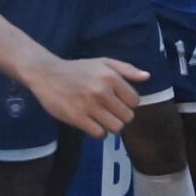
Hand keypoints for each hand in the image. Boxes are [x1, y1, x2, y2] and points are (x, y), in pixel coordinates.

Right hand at [26, 54, 148, 136]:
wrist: (47, 74)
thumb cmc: (78, 69)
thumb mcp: (103, 62)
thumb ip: (126, 69)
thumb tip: (147, 77)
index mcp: (111, 77)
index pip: (135, 101)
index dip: (128, 103)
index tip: (118, 101)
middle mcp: (102, 92)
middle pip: (127, 117)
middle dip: (120, 115)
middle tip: (109, 111)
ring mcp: (90, 106)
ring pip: (116, 128)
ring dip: (111, 125)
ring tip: (101, 118)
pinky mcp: (77, 118)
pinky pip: (99, 134)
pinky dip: (98, 131)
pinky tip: (91, 123)